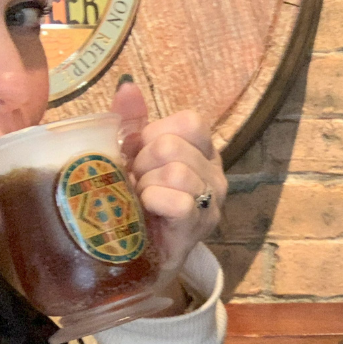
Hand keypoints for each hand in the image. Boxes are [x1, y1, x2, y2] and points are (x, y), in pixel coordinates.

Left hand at [111, 81, 226, 296]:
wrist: (137, 257)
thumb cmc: (137, 203)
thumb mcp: (132, 157)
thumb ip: (131, 122)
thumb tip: (127, 87)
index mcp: (202, 151)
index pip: (190, 122)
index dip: (155, 135)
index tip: (140, 157)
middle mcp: (215, 174)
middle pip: (173, 145)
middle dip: (143, 164)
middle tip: (137, 184)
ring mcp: (211, 202)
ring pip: (175, 172)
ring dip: (146, 186)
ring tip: (141, 201)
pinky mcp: (199, 226)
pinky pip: (178, 201)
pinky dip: (154, 203)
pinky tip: (148, 213)